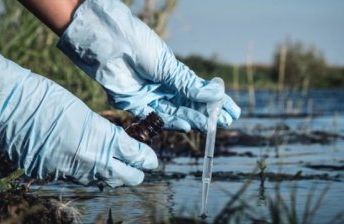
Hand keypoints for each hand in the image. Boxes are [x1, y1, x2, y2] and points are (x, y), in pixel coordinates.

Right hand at [0, 49, 157, 186]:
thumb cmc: (51, 100)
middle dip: (136, 172)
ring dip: (112, 174)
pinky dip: (87, 173)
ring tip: (115, 163)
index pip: (136, 157)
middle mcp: (90, 162)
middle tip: (138, 164)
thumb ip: (106, 134)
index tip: (151, 159)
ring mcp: (71, 172)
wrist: (13, 107)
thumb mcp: (87, 114)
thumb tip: (119, 146)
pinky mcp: (53, 176)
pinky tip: (86, 163)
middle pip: (126, 178)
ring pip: (103, 182)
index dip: (147, 159)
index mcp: (103, 140)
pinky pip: (79, 180)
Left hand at [57, 0, 240, 132]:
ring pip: (177, 113)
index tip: (233, 111)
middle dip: (209, 114)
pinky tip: (188, 125)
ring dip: (194, 120)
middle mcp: (164, 87)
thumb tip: (217, 94)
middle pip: (191, 105)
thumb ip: (189, 85)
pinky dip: (173, 122)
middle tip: (226, 122)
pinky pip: (157, 118)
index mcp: (174, 74)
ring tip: (210, 125)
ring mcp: (151, 97)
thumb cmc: (140, 46)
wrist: (110, 44)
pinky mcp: (136, 105)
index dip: (217, 102)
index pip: (200, 91)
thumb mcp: (168, 66)